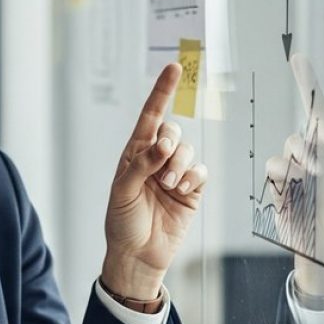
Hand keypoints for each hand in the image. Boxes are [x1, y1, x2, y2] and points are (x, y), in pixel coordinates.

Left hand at [102, 63, 207, 299]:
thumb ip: (142, 164)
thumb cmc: (122, 222)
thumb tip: (163, 144)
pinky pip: (201, 172)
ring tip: (169, 186)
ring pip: (189, 151)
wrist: (138, 255)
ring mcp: (175, 174)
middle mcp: (157, 159)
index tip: (173, 68)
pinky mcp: (192, 191)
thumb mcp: (123, 190)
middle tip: (162, 163)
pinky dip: (192, 178)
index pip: (150, 116)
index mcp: (135, 153)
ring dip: (180, 165)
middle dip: (171, 144)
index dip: (162, 92)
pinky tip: (181, 191)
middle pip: (173, 131)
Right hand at [273, 54, 323, 300]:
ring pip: (284, 155)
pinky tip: (297, 200)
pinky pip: (274, 171)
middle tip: (322, 177)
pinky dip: (285, 184)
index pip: (319, 109)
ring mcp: (296, 171)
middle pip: (299, 138)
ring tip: (312, 194)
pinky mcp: (281, 186)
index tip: (296, 56)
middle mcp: (315, 156)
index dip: (306, 82)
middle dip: (308, 155)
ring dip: (297, 172)